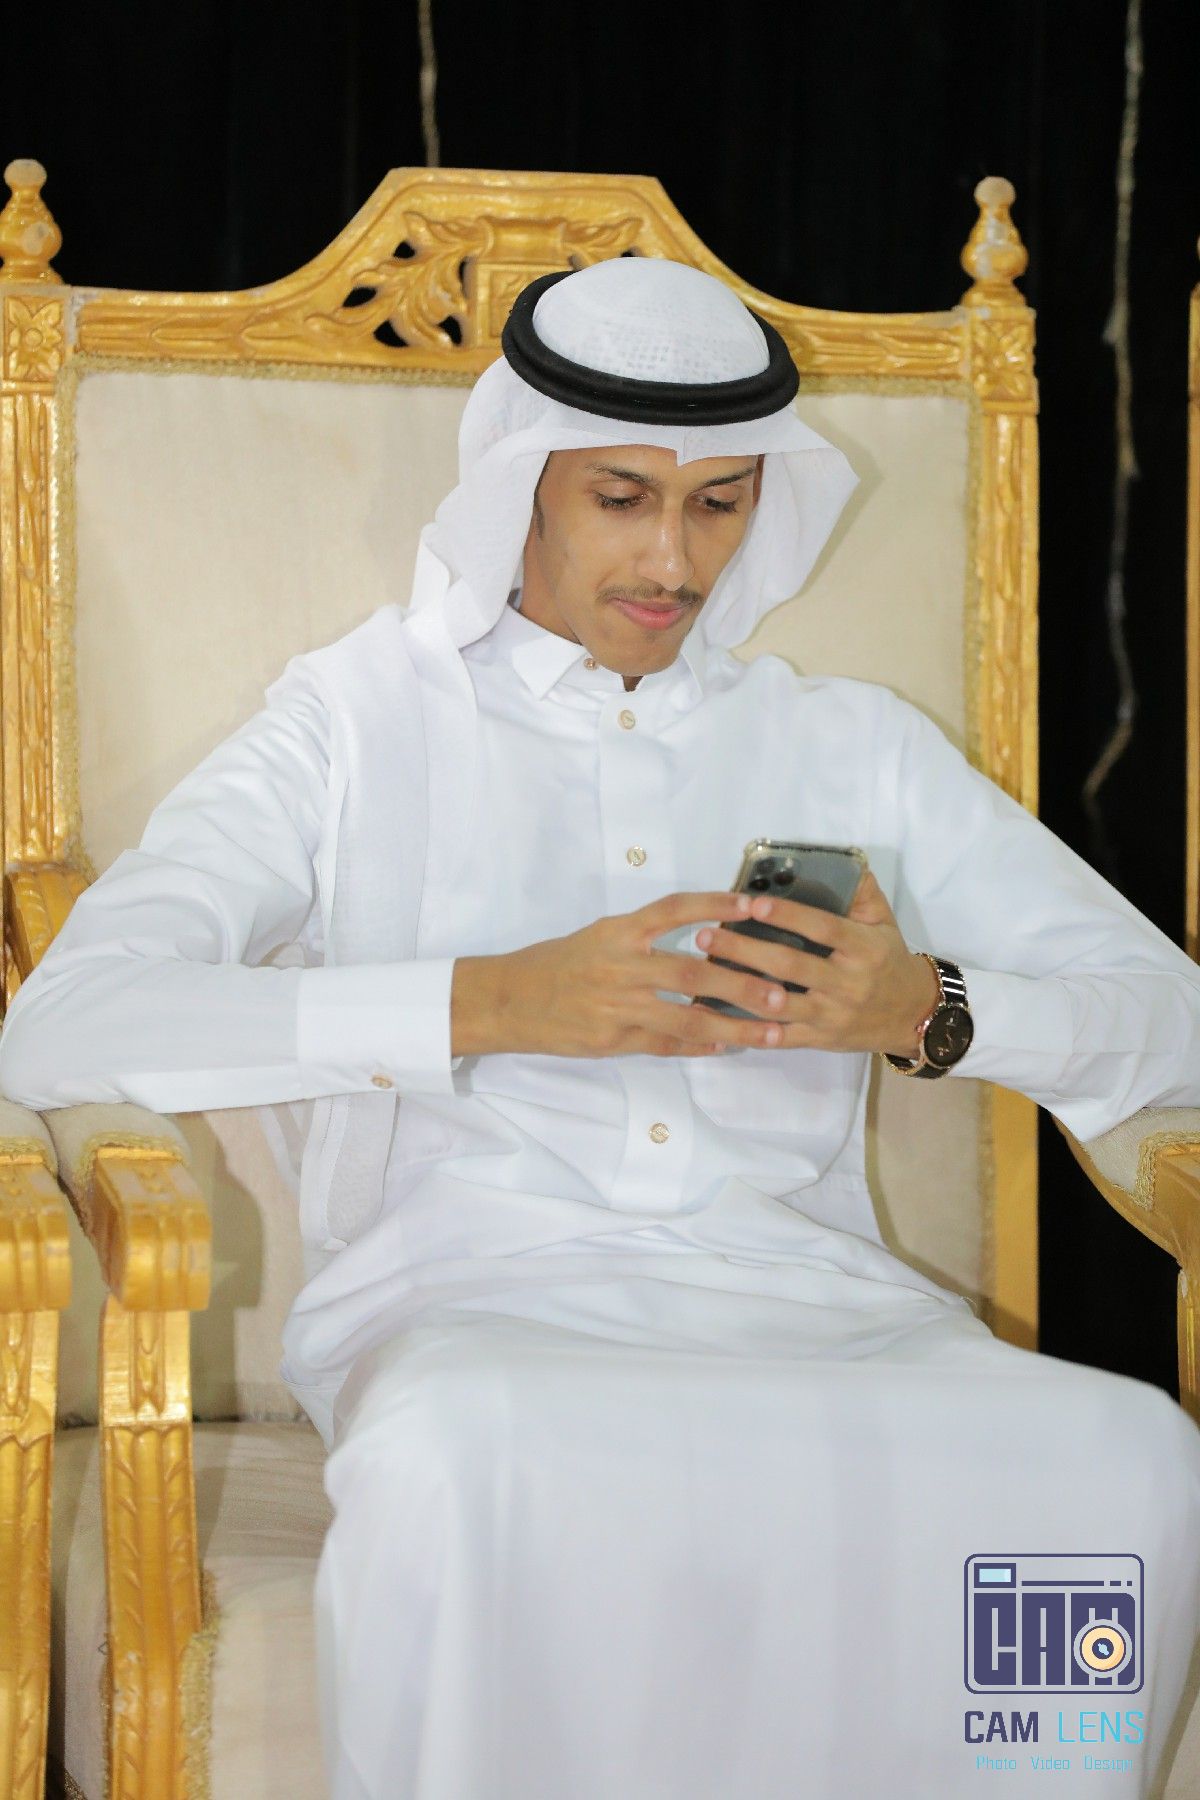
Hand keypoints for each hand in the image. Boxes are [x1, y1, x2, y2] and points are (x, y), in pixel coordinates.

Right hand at [450, 888, 870, 1058]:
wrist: (509, 1000)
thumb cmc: (557, 964)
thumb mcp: (599, 936)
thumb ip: (644, 936)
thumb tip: (699, 931)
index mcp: (618, 932)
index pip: (674, 910)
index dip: (714, 904)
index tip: (752, 905)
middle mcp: (621, 965)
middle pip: (692, 972)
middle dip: (742, 984)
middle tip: (781, 991)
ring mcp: (617, 1005)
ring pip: (686, 1017)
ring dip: (733, 1026)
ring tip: (769, 1032)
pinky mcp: (613, 1039)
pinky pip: (665, 1043)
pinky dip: (698, 1045)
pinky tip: (725, 1047)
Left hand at [692, 867, 940, 1057]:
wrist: (913, 1015)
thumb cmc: (888, 960)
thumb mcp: (883, 921)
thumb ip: (860, 890)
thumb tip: (837, 859)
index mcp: (864, 948)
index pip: (823, 928)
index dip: (788, 915)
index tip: (752, 903)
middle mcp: (849, 983)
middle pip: (791, 966)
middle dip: (745, 951)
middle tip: (707, 935)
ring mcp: (833, 1016)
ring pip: (780, 1004)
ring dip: (738, 988)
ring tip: (704, 971)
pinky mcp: (820, 1040)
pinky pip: (781, 1037)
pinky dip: (750, 1029)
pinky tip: (719, 1017)